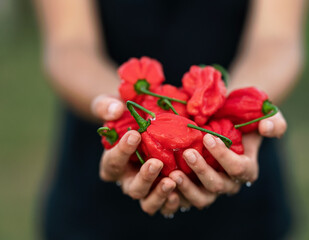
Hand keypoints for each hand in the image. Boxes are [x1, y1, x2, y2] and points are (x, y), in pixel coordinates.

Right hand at [91, 95, 181, 216]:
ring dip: (159, 194)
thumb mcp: (110, 105)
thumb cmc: (123, 115)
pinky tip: (179, 194)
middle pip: (133, 187)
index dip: (122, 151)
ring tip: (171, 182)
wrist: (143, 122)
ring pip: (148, 202)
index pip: (113, 162)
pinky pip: (164, 205)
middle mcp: (128, 180)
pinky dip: (170, 202)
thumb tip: (115, 110)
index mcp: (112, 163)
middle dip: (145, 177)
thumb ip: (107, 107)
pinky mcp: (162, 191)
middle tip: (156, 163)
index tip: (134, 135)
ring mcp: (147, 188)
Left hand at [169, 112, 286, 208]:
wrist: (227, 121)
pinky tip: (164, 180)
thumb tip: (266, 129)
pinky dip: (176, 193)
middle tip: (188, 153)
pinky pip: (186, 197)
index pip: (238, 169)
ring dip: (187, 188)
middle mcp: (230, 183)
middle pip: (217, 185)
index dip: (223, 156)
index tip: (209, 137)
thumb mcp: (267, 116)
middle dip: (203, 170)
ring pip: (201, 197)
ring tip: (173, 174)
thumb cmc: (246, 119)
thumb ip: (274, 122)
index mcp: (247, 169)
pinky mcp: (195, 187)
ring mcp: (211, 187)